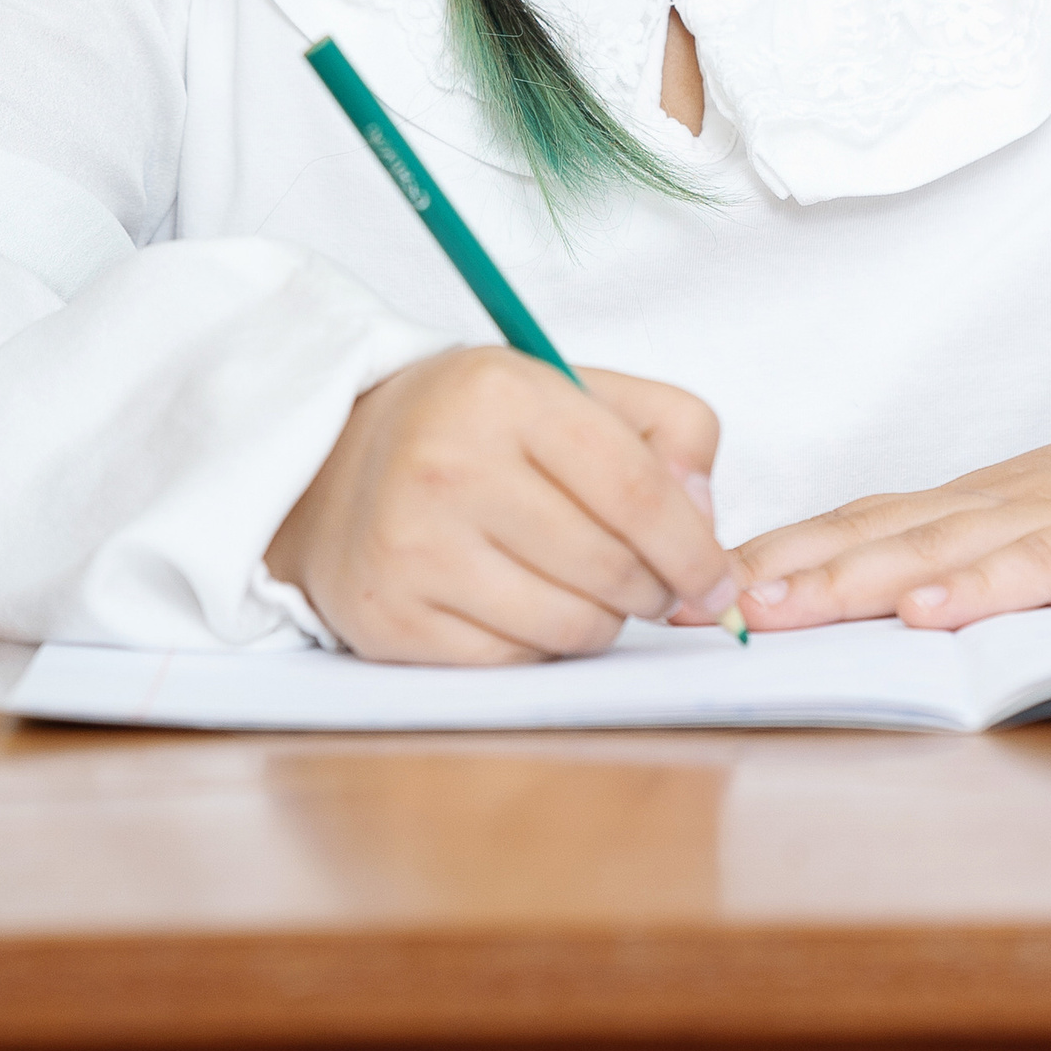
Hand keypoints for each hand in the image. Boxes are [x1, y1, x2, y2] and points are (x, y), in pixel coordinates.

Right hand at [267, 346, 740, 663]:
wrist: (334, 463)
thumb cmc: (476, 427)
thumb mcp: (571, 387)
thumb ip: (666, 429)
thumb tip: (704, 520)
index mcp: (502, 396)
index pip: (633, 488)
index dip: (692, 546)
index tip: (715, 577)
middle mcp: (448, 469)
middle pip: (609, 566)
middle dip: (655, 588)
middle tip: (654, 583)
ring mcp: (412, 550)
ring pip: (570, 625)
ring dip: (604, 620)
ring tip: (588, 586)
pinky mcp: (389, 621)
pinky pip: (515, 663)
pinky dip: (542, 645)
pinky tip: (525, 604)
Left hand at [722, 386, 1050, 634]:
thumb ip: (1012, 560)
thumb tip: (922, 608)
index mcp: (1002, 498)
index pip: (871, 521)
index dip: (786, 552)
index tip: (699, 582)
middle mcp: (1017, 496)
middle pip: (879, 530)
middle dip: (783, 568)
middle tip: (689, 599)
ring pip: (940, 548)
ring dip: (848, 578)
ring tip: (770, 606)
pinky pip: (1045, 567)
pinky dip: (979, 589)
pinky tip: (927, 610)